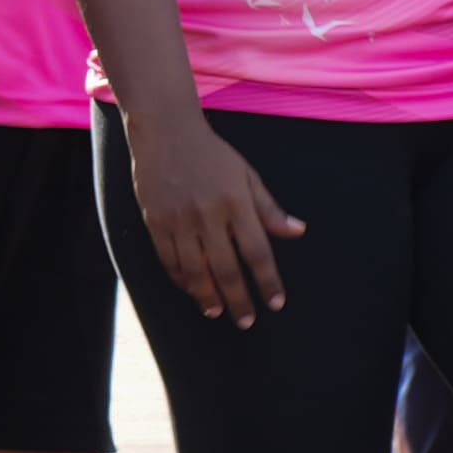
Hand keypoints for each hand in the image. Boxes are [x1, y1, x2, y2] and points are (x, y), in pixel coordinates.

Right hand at [127, 106, 308, 323]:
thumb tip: (298, 232)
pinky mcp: (154, 221)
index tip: (276, 303)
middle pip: (226, 268)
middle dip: (239, 299)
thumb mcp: (247, 175)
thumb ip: (269, 208)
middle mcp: (207, 214)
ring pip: (194, 269)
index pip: (257, 252)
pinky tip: (191, 289)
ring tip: (217, 312)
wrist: (164, 131)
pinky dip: (180, 278)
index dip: (268, 281)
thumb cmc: (211, 154)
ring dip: (207, 295)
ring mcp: (178, 219)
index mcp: (236, 202)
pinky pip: (168, 259)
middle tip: (246, 321)